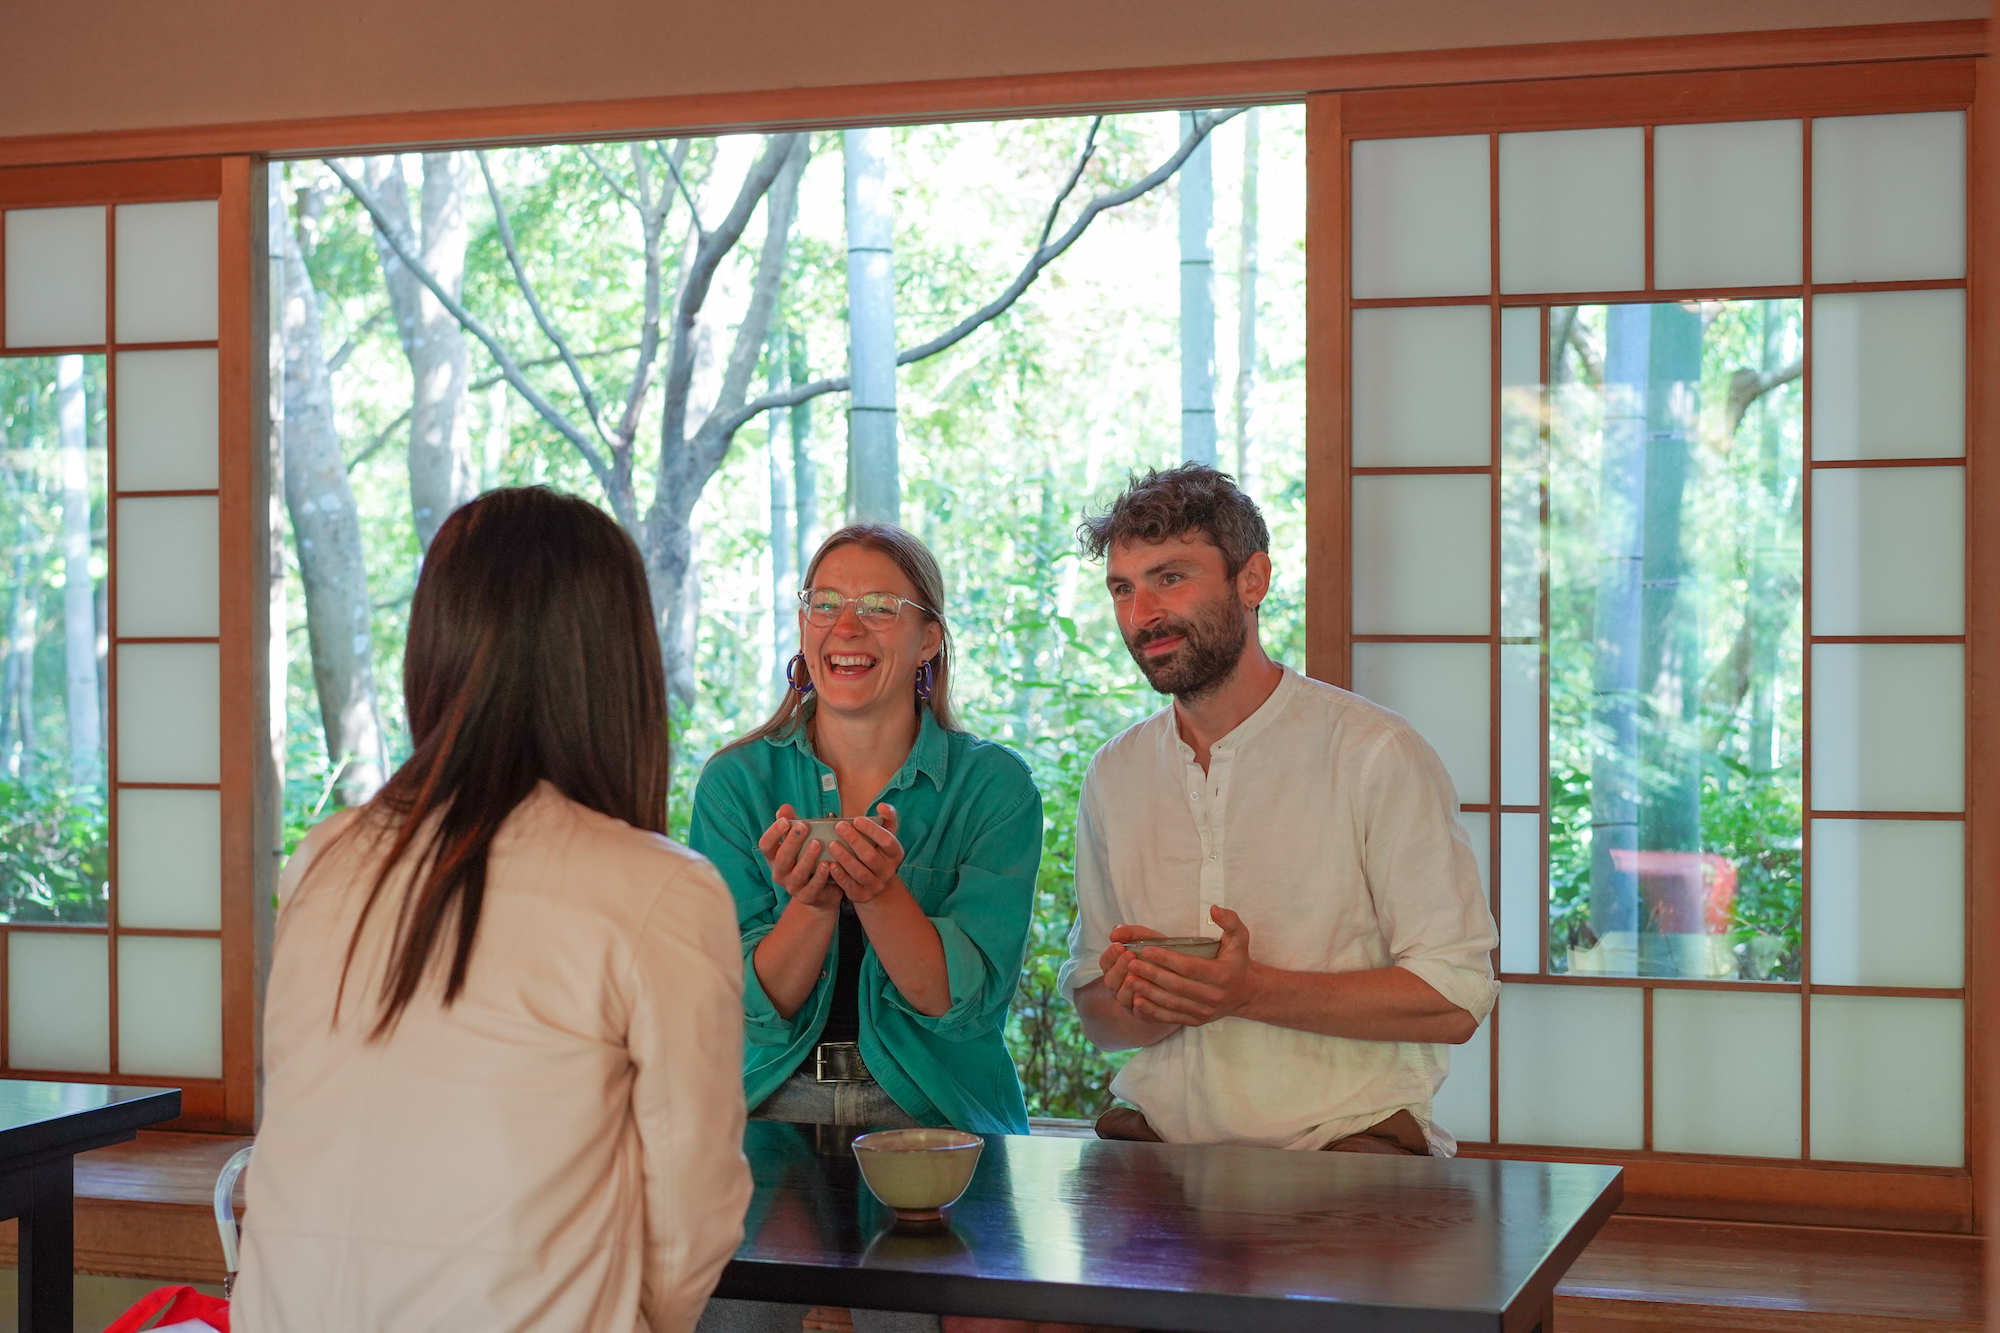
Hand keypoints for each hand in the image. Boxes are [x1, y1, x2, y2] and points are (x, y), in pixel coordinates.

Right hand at [756, 803, 840, 909]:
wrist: (824, 888)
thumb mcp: (801, 839)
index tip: (785, 820)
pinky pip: (813, 887)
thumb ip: (793, 823)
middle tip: (804, 826)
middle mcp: (780, 873)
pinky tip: (827, 864)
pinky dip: (820, 876)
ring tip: (818, 843)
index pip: (765, 845)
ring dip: (807, 858)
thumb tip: (784, 808)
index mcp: (775, 857)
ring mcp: (792, 887)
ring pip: (797, 873)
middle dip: (792, 841)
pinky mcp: (807, 897)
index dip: (773, 833)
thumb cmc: (809, 856)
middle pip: (782, 858)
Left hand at [829, 803, 905, 905]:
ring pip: (859, 872)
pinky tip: (830, 864)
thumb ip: (887, 818)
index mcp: (895, 854)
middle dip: (854, 841)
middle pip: (871, 856)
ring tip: (832, 844)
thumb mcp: (886, 836)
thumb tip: (882, 806)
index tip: (857, 819)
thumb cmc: (878, 852)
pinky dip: (840, 876)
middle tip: (839, 826)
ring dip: (845, 858)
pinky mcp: (862, 895)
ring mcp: (875, 885)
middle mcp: (888, 870)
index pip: (888, 841)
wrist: (878, 885)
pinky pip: (850, 886)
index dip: (873, 830)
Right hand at [1100, 924, 1165, 1010]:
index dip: (1110, 955)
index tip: (1120, 946)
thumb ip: (1131, 933)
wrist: (1185, 977)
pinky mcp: (1144, 1016)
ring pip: (1122, 998)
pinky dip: (1141, 1005)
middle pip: (1110, 981)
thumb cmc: (1162, 954)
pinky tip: (1144, 995)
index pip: (1105, 963)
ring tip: (1137, 973)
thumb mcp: (1148, 940)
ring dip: (1128, 986)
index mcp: (1117, 968)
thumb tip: (1114, 933)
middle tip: (1130, 956)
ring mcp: (1130, 1003)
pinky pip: (1139, 1013)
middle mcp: (1120, 987)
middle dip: (1119, 968)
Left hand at [1121, 906, 1258, 1027]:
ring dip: (1148, 992)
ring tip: (1129, 979)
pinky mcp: (1197, 1020)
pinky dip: (1153, 1010)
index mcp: (1221, 975)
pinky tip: (1137, 1000)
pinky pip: (1171, 1017)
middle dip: (1151, 975)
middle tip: (1131, 963)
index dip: (1166, 959)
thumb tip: (1214, 909)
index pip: (1188, 967)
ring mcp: (1204, 1011)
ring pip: (1171, 1003)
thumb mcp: (1240, 937)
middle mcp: (1213, 996)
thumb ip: (1229, 921)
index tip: (1146, 950)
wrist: (1246, 993)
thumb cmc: (1237, 960)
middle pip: (1176, 986)